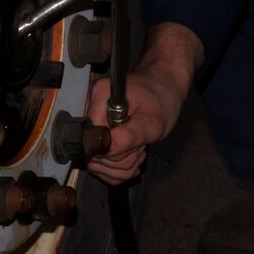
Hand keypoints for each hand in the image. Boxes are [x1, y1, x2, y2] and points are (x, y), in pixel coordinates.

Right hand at [83, 29, 199, 184]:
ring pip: (96, 164)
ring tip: (138, 147)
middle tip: (140, 146)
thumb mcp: (152, 120)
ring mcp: (91, 123)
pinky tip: (131, 152)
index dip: (113, 151)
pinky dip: (118, 166)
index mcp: (99, 96)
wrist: (165, 87)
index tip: (135, 145)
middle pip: (94, 155)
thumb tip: (105, 150)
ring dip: (122, 164)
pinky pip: (99, 164)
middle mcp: (89, 108)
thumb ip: (129, 135)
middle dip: (122, 159)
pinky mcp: (95, 134)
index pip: (92, 139)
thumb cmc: (162, 99)